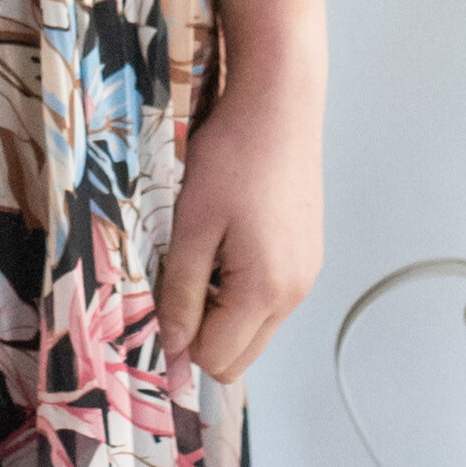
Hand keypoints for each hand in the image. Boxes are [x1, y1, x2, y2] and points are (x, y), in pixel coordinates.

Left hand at [155, 70, 323, 381]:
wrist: (278, 107)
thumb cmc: (234, 157)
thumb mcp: (192, 227)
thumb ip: (182, 293)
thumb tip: (173, 345)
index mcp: (266, 290)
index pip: (218, 359)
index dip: (181, 342)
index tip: (158, 307)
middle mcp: (296, 291)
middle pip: (241, 355)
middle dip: (203, 334)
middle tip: (176, 284)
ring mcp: (306, 274)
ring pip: (255, 328)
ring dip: (221, 311)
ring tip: (202, 257)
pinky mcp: (307, 255)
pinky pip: (269, 298)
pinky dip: (241, 290)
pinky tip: (226, 245)